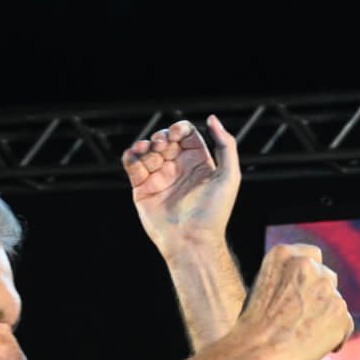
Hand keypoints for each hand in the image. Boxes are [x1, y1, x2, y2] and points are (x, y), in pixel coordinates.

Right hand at [123, 115, 240, 252]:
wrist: (192, 241)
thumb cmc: (213, 212)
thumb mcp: (229, 176)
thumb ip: (225, 144)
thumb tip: (212, 119)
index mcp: (198, 163)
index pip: (185, 135)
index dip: (179, 129)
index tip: (176, 134)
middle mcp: (178, 169)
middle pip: (164, 139)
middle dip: (161, 136)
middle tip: (163, 146)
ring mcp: (159, 178)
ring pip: (147, 150)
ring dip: (145, 145)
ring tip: (149, 153)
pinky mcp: (143, 189)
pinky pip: (133, 166)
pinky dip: (130, 156)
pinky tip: (135, 156)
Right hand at [230, 244, 352, 359]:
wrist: (257, 353)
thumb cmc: (253, 327)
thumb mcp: (263, 287)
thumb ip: (287, 279)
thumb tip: (307, 287)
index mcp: (284, 254)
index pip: (311, 256)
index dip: (311, 276)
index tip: (306, 291)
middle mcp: (307, 265)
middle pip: (327, 277)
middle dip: (320, 296)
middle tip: (304, 318)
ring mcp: (326, 288)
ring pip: (336, 302)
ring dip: (326, 316)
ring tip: (304, 337)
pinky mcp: (340, 311)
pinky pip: (345, 324)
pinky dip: (336, 337)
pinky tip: (314, 347)